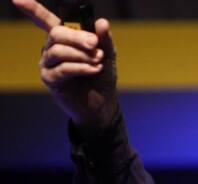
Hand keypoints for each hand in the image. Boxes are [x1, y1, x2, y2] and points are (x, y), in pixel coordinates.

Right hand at [13, 0, 118, 131]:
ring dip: (82, 55)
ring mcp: (48, 63)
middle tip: (94, 44)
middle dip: (77, 37)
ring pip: (59, 51)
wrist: (103, 103)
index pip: (45, 19)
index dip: (32, 8)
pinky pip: (63, 68)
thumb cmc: (101, 77)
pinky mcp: (50, 78)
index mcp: (64, 38)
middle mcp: (52, 48)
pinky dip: (81, 67)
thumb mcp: (107, 56)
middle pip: (56, 33)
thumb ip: (104, 40)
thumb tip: (102, 22)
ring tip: (98, 61)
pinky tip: (94, 69)